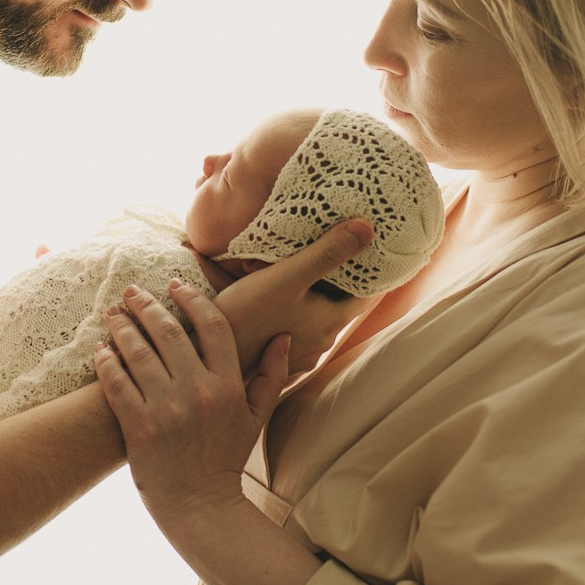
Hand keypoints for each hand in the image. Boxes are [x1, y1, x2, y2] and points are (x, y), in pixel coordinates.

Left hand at [95, 281, 287, 538]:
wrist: (201, 507)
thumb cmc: (227, 459)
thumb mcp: (255, 417)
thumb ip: (270, 375)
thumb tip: (282, 336)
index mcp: (227, 386)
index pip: (212, 326)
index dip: (192, 299)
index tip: (174, 285)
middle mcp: (197, 392)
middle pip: (169, 332)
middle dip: (147, 305)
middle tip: (132, 291)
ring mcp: (165, 409)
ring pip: (138, 352)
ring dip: (122, 327)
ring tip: (113, 313)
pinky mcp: (138, 427)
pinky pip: (117, 384)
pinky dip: (106, 362)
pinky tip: (101, 350)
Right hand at [215, 220, 377, 378]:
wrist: (207, 354)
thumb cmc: (247, 315)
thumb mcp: (287, 276)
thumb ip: (327, 252)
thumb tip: (367, 228)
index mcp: (331, 321)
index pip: (370, 294)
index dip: (376, 272)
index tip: (377, 249)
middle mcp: (322, 341)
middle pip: (345, 304)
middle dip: (344, 279)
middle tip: (343, 249)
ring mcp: (301, 351)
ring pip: (320, 316)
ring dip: (320, 295)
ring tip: (313, 267)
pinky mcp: (280, 356)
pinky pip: (299, 328)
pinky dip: (300, 310)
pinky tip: (285, 296)